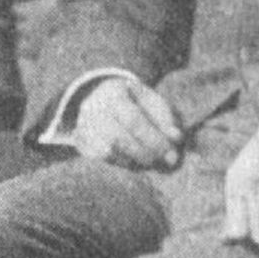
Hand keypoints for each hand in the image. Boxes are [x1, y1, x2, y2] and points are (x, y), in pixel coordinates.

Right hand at [62, 73, 184, 171]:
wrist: (101, 98)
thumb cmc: (134, 101)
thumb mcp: (152, 101)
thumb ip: (165, 118)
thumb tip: (176, 138)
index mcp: (112, 93)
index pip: (133, 120)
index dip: (154, 140)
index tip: (173, 154)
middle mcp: (92, 110)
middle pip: (118, 138)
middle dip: (146, 153)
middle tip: (166, 160)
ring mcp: (84, 128)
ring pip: (109, 153)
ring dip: (135, 161)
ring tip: (153, 159)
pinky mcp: (82, 145)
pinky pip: (104, 161)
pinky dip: (124, 163)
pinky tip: (136, 160)